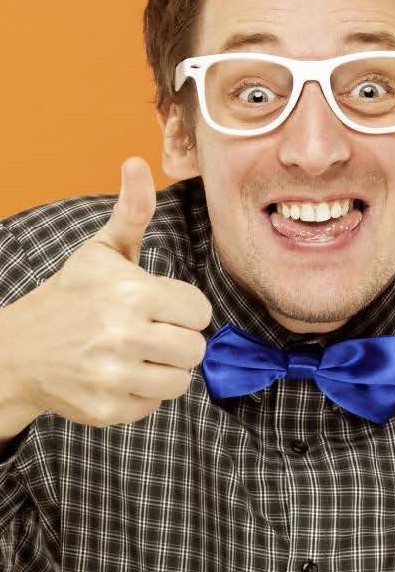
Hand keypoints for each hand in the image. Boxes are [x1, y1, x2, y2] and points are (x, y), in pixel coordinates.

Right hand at [7, 157, 213, 427]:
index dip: (184, 309)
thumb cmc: (72, 296)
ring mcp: (114, 375)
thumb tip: (138, 163)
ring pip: (181, 380)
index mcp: (132, 293)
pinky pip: (154, 404)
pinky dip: (141, 393)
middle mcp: (124, 335)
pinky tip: (118, 375)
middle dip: (177, 340)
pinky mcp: (107, 408)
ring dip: (164, 369)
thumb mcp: (102, 252)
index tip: (160, 307)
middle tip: (149, 332)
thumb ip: (131, 212)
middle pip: (195, 349)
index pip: (200, 311)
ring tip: (137, 354)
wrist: (17, 349)